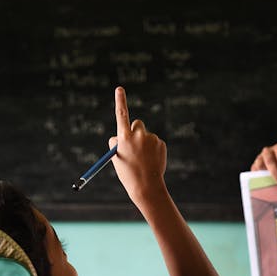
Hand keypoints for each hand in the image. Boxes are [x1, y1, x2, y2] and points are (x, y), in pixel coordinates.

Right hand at [109, 86, 166, 208]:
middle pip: (136, 123)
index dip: (120, 100)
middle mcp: (138, 135)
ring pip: (145, 135)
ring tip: (143, 159)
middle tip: (134, 145)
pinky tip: (151, 160)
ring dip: (144, 142)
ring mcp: (150, 138)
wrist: (146, 186)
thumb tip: (118, 135)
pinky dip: (152, 149)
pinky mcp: (160, 143)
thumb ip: (116, 143)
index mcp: (124, 138)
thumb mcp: (116, 158)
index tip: (119, 89)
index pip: (121, 114)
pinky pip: (154, 142)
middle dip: (135, 131)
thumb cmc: (127, 173)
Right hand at [252, 143, 276, 184]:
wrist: (276, 166)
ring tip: (274, 183)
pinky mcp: (254, 166)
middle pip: (270, 160)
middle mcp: (268, 151)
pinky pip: (255, 171)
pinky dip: (260, 176)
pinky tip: (266, 182)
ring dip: (267, 175)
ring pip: (261, 164)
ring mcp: (259, 158)